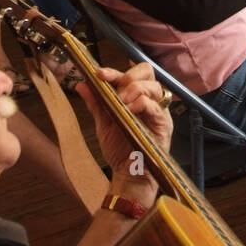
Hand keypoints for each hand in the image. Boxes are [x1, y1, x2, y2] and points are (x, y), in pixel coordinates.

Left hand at [77, 63, 173, 180]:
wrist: (128, 174)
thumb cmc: (119, 150)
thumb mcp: (103, 123)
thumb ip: (96, 103)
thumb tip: (82, 84)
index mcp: (136, 96)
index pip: (130, 73)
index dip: (115, 70)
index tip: (99, 74)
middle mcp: (150, 100)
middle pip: (148, 71)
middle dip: (130, 75)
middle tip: (117, 88)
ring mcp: (158, 111)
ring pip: (153, 86)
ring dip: (134, 89)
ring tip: (121, 102)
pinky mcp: (164, 123)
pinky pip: (155, 105)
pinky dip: (140, 104)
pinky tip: (129, 111)